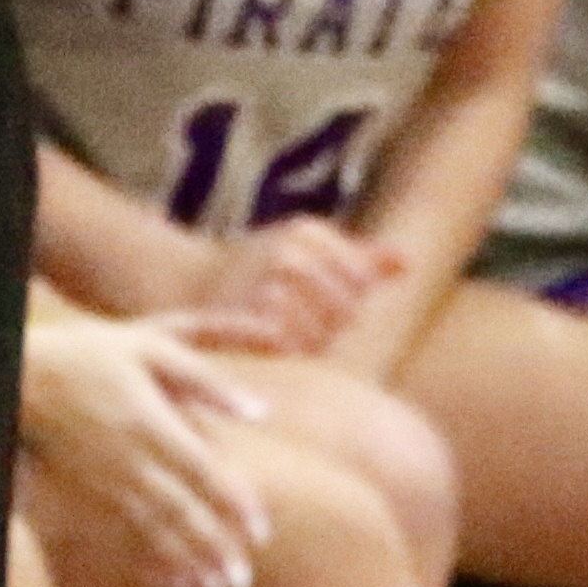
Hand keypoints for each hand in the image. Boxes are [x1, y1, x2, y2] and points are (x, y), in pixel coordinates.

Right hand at [17, 312, 273, 586]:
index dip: (234, 505)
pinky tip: (168, 579)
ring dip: (184, 561)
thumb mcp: (154, 348)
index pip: (204, 473)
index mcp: (153, 425)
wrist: (22, 374)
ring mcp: (104, 480)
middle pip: (180, 512)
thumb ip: (208, 381)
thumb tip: (259, 411)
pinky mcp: (84, 491)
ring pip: (151, 529)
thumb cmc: (92, 353)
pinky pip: (119, 532)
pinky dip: (146, 557)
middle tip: (240, 581)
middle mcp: (131, 461)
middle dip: (212, 549)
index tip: (260, 533)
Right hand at [180, 216, 405, 357]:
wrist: (180, 279)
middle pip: (346, 310)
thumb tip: (407, 265)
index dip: (349, 301)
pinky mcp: (251, 320)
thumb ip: (358, 257)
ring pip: (323, 334)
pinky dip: (288, 354)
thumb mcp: (303, 247)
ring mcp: (270, 287)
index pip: (361, 281)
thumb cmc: (252, 265)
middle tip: (301, 326)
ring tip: (285, 335)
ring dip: (311, 343)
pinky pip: (293, 350)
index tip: (323, 304)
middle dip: (331, 325)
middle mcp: (290, 254)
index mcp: (305, 232)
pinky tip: (272, 347)